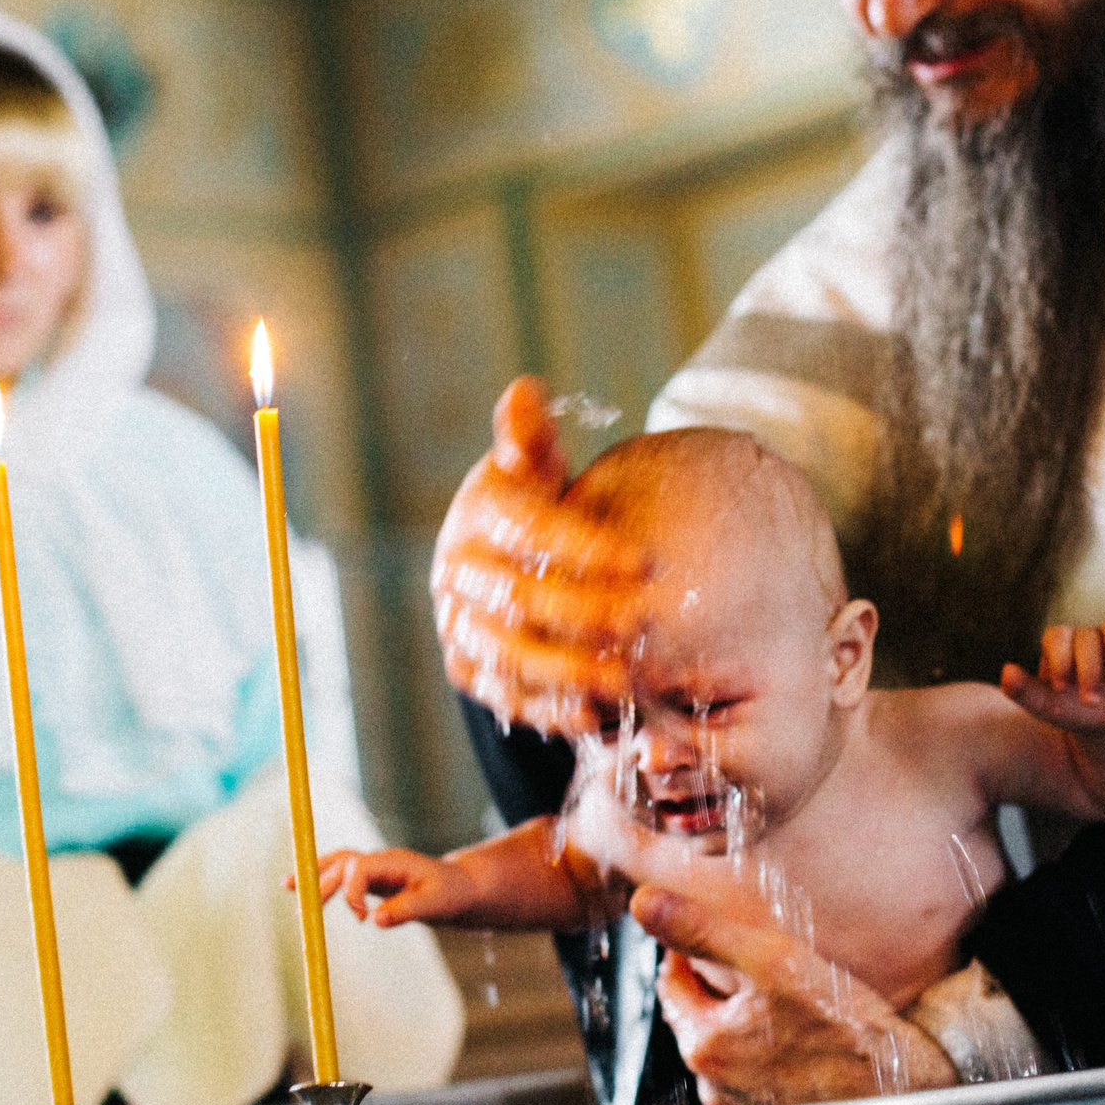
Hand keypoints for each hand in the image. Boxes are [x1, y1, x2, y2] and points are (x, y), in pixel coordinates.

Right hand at [300, 848, 476, 926]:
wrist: (459, 886)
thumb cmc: (450, 894)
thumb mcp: (436, 904)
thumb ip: (407, 910)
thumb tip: (375, 920)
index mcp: (394, 861)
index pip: (361, 867)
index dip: (353, 891)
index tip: (361, 918)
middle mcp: (379, 860)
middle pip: (342, 864)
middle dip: (322, 883)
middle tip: (306, 911)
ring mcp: (373, 867)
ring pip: (337, 864)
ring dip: (314, 874)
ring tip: (287, 886)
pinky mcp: (369, 878)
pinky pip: (339, 874)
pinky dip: (319, 879)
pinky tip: (298, 889)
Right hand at [429, 377, 652, 734]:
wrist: (494, 559)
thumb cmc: (529, 502)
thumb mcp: (530, 465)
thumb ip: (530, 437)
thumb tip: (524, 391)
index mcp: (478, 513)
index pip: (530, 529)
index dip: (586, 546)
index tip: (646, 562)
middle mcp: (457, 571)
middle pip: (521, 598)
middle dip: (588, 612)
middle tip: (646, 620)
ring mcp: (458, 624)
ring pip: (510, 653)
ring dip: (570, 669)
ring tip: (627, 678)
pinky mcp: (466, 667)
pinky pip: (503, 694)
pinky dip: (548, 707)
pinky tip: (595, 712)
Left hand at [630, 886, 957, 1104]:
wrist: (902, 1093)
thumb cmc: (846, 1032)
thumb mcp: (773, 962)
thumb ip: (703, 931)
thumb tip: (643, 903)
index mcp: (703, 1043)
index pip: (671, 985)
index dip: (688, 952)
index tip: (714, 938)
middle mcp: (714, 1085)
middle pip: (699, 1017)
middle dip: (720, 989)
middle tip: (761, 966)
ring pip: (728, 1048)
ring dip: (745, 1023)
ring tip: (786, 1005)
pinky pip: (754, 1077)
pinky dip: (768, 1055)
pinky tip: (801, 1041)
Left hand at [1001, 621, 1104, 734]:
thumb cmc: (1070, 710)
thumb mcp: (1046, 707)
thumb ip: (1024, 691)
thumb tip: (1006, 671)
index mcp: (1060, 645)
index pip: (1058, 635)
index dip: (1060, 657)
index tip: (1061, 688)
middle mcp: (1086, 636)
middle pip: (1088, 636)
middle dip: (1089, 668)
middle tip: (1091, 700)